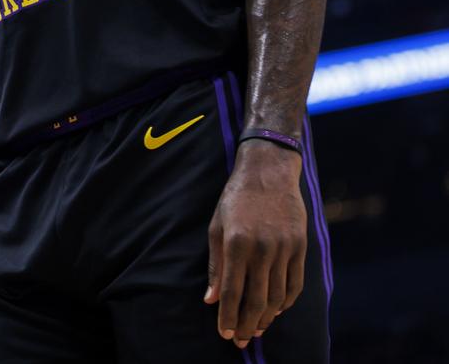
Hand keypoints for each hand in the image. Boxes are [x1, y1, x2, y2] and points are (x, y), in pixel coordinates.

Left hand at [204, 139, 305, 348]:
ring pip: (277, 296)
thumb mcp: (217, 225)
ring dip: (266, 318)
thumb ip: (216, 264)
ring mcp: (284, 248)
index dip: (227, 316)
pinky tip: (275, 310)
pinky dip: (286, 302)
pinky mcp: (300, 246)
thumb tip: (211, 300)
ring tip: (256, 329)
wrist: (268, 170)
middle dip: (246, 325)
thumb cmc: (236, 198)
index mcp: (236, 241)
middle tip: (240, 340)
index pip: (232, 290)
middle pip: (256, 300)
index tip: (224, 334)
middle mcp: (262, 247)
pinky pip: (295, 284)